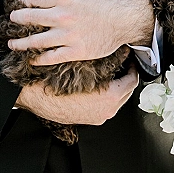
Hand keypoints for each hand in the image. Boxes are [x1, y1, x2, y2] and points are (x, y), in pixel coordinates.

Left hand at [7, 0, 154, 65]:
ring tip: (12, 44)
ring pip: (36, 41)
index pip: (34, 0)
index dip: (24, 2)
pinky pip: (52, 57)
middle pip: (31, 19)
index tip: (19, 4)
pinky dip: (40, 59)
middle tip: (12, 20)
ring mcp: (67, 35)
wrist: (128, 16)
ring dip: (21, 43)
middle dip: (18, 19)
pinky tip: (33, 59)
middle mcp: (61, 16)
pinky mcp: (76, 50)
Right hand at [15, 67, 138, 124]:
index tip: (131, 61)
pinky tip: (99, 86)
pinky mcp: (91, 120)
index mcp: (111, 97)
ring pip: (117, 101)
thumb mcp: (86, 67)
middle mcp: (108, 110)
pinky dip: (107, 97)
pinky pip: (106, 107)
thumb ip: (106, 62)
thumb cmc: (61, 81)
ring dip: (117, 88)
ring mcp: (100, 117)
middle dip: (126, 78)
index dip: (133, 68)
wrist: (40, 97)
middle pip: (127, 92)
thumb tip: (119, 52)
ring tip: (112, 74)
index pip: (132, 81)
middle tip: (124, 66)